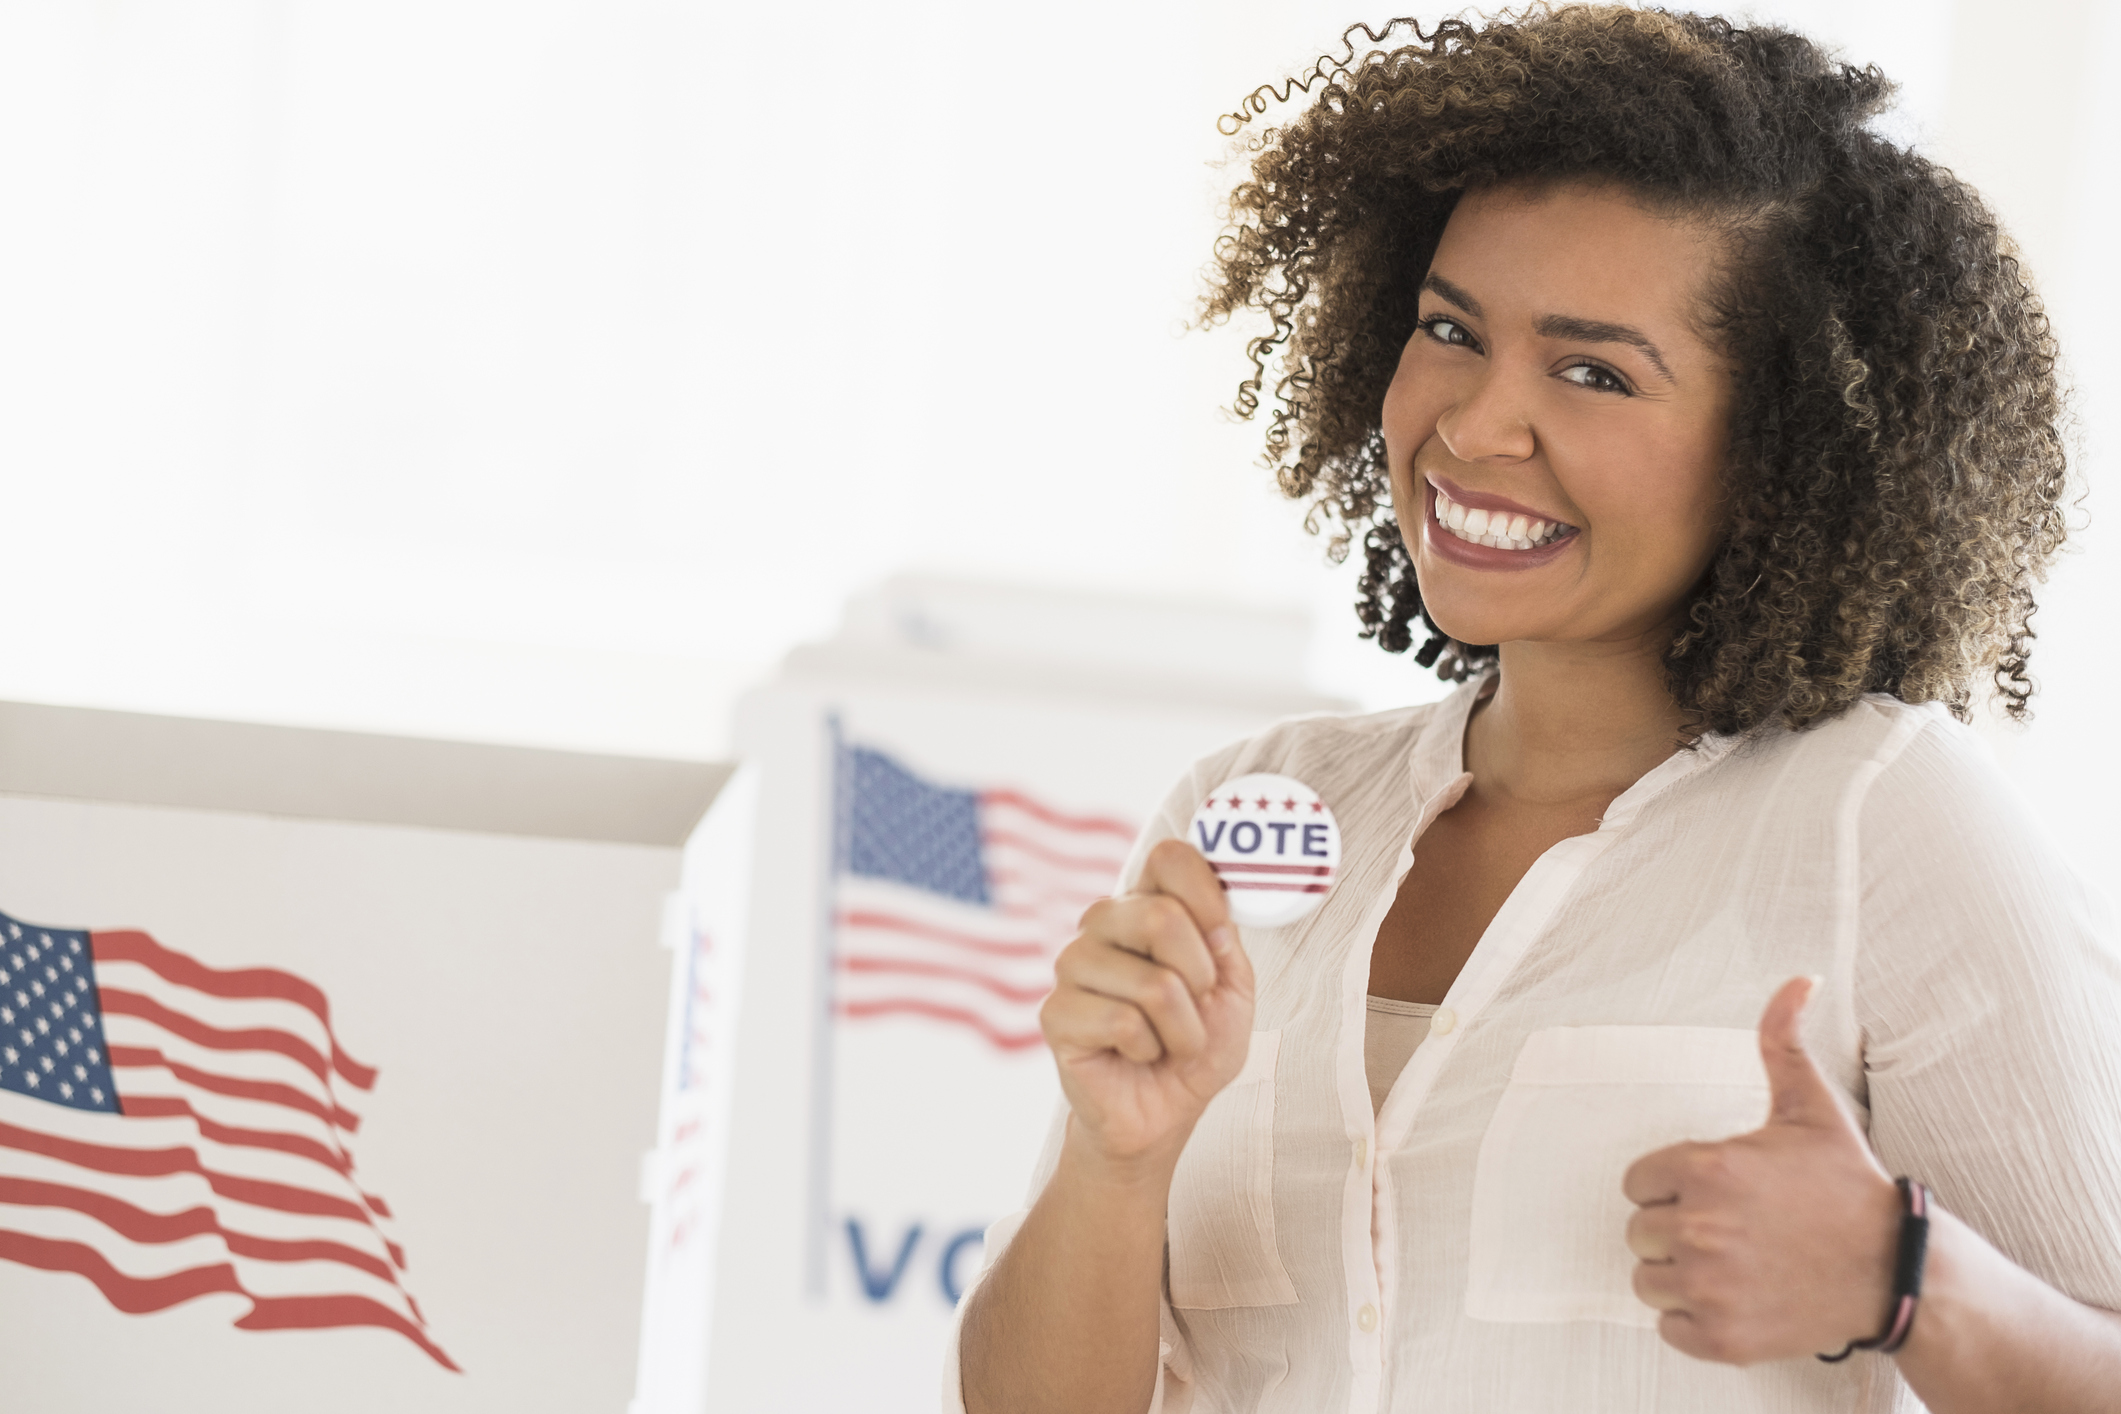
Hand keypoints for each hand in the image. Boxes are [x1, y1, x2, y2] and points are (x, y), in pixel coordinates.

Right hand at [1040, 838, 1255, 1168]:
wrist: (1162, 1113)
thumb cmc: (1194, 1045)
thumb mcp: (1233, 990)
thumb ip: (1227, 945)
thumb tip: (1217, 920)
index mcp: (1146, 904)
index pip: (1169, 857)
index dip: (1206, 894)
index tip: (1221, 939)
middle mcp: (1103, 924)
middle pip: (1161, 916)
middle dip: (1199, 978)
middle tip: (1195, 1006)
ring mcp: (1073, 965)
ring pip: (1152, 983)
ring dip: (1182, 1028)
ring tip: (1168, 1041)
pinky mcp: (1056, 1012)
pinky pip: (1124, 1023)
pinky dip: (1149, 1050)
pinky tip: (1135, 1054)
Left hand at [1622, 976, 1903, 1364]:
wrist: (1897, 1271)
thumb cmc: (1848, 1188)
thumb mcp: (1811, 1108)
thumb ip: (1783, 1041)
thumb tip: (1797, 981)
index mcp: (1707, 1170)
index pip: (1637, 1181)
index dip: (1671, 1186)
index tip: (1713, 1192)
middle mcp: (1700, 1229)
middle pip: (1639, 1231)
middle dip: (1674, 1229)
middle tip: (1727, 1229)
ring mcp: (1710, 1287)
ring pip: (1648, 1279)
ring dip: (1680, 1274)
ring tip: (1732, 1264)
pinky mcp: (1723, 1337)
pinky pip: (1668, 1328)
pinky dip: (1693, 1320)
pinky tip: (1736, 1299)